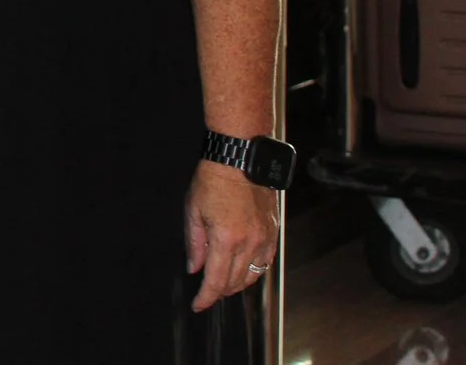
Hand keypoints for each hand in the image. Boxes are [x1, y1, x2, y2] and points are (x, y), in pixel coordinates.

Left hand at [184, 159, 279, 311]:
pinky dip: (254, 271)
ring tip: (223, 283)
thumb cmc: (213, 181)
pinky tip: (244, 270)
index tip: (198, 305)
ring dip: (237, 284)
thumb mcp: (193, 211)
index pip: (216, 280)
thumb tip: (194, 268)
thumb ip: (194, 244)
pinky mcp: (273, 232)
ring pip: (253, 276)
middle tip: (207, 292)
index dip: (206, 297)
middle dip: (220, 292)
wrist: (239, 160)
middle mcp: (249, 243)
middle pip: (236, 282)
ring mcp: (264, 238)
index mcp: (226, 239)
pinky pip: (266, 262)